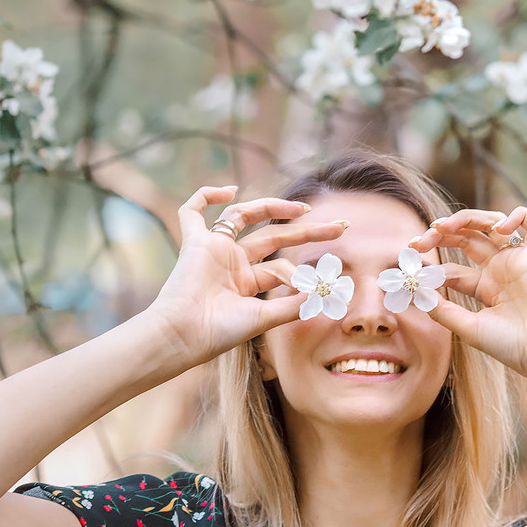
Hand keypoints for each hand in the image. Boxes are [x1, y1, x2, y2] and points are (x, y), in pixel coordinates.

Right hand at [142, 186, 345, 369]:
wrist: (184, 336)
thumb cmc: (220, 332)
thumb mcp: (264, 318)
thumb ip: (291, 305)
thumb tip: (323, 293)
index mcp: (248, 282)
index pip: (281, 267)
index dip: (301, 274)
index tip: (318, 284)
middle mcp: (233, 263)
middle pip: (274, 236)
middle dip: (308, 231)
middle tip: (341, 226)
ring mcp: (214, 250)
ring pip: (244, 215)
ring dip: (274, 206)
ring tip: (304, 208)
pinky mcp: (194, 243)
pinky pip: (192, 211)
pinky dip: (205, 196)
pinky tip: (229, 190)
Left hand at [409, 207, 526, 379]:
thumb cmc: (510, 346)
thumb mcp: (468, 327)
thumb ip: (441, 309)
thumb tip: (415, 289)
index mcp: (484, 288)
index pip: (452, 268)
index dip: (431, 267)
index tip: (411, 270)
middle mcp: (500, 271)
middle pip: (468, 238)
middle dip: (442, 234)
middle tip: (420, 239)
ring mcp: (518, 261)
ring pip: (493, 223)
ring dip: (467, 218)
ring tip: (443, 226)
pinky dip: (518, 216)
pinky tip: (498, 229)